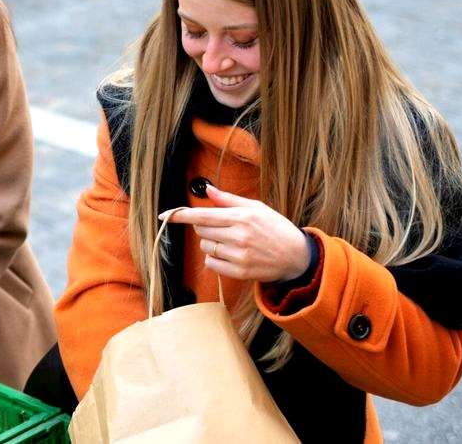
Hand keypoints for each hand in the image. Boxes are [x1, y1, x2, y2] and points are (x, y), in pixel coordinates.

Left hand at [164, 185, 309, 282]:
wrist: (296, 256)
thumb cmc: (275, 228)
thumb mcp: (256, 208)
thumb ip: (229, 199)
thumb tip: (208, 189)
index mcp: (242, 217)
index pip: (203, 215)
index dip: (181, 215)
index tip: (165, 215)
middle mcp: (239, 236)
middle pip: (201, 231)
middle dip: (206, 228)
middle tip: (224, 228)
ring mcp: (239, 256)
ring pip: (205, 247)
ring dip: (211, 244)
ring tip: (231, 242)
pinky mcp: (240, 272)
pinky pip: (211, 264)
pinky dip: (215, 259)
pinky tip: (231, 255)